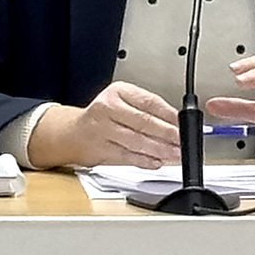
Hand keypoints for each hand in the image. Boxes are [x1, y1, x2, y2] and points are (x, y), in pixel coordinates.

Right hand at [29, 81, 179, 168]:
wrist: (70, 132)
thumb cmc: (102, 116)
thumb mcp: (122, 101)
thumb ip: (146, 109)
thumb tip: (175, 122)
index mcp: (118, 92)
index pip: (149, 102)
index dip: (169, 114)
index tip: (184, 123)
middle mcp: (107, 109)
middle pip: (144, 122)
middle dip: (168, 134)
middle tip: (182, 140)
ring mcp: (102, 130)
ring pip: (137, 141)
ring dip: (160, 150)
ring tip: (175, 153)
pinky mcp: (100, 150)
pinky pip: (127, 156)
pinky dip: (144, 160)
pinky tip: (156, 161)